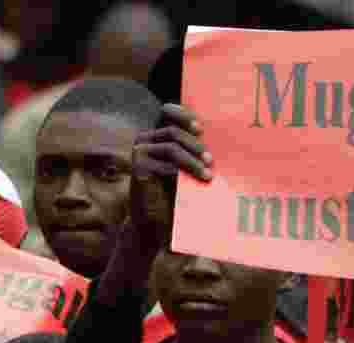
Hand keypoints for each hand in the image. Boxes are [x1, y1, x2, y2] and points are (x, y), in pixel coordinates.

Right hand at [128, 103, 212, 253]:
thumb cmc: (171, 192)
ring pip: (172, 148)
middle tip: (211, 160)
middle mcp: (145, 140)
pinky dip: (182, 172)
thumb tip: (214, 144)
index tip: (200, 127)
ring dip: (193, 161)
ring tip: (208, 174)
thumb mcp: (183, 168)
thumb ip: (191, 152)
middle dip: (196, 145)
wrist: (153, 219)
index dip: (182, 114)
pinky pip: (166, 165)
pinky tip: (194, 181)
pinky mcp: (138, 168)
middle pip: (173, 132)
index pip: (166, 113)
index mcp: (156, 135)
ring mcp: (140, 152)